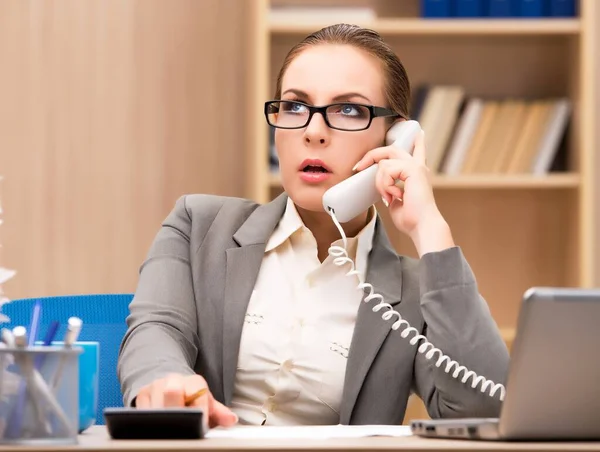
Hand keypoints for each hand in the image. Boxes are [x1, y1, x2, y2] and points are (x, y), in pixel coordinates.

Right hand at [135, 373, 237, 427]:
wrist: (172, 387)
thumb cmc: (192, 399)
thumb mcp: (207, 404)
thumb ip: (219, 412)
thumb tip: (231, 420)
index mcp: (194, 381)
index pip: (197, 394)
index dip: (199, 411)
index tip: (201, 425)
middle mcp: (174, 379)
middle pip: (172, 393)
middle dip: (177, 412)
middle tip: (182, 428)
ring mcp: (156, 386)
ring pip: (155, 404)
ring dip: (162, 420)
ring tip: (171, 431)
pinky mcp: (141, 394)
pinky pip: (142, 411)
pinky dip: (148, 422)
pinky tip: (156, 428)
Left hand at [353, 130, 453, 255]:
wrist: (422, 226)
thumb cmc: (411, 219)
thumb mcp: (395, 201)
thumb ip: (389, 189)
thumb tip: (381, 188)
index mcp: (416, 174)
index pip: (417, 152)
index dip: (417, 142)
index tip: (419, 134)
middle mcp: (418, 167)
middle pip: (391, 149)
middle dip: (372, 156)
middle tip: (358, 167)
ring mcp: (416, 166)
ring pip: (384, 163)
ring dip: (380, 182)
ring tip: (388, 197)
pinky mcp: (413, 169)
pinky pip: (387, 170)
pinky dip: (385, 184)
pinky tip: (394, 196)